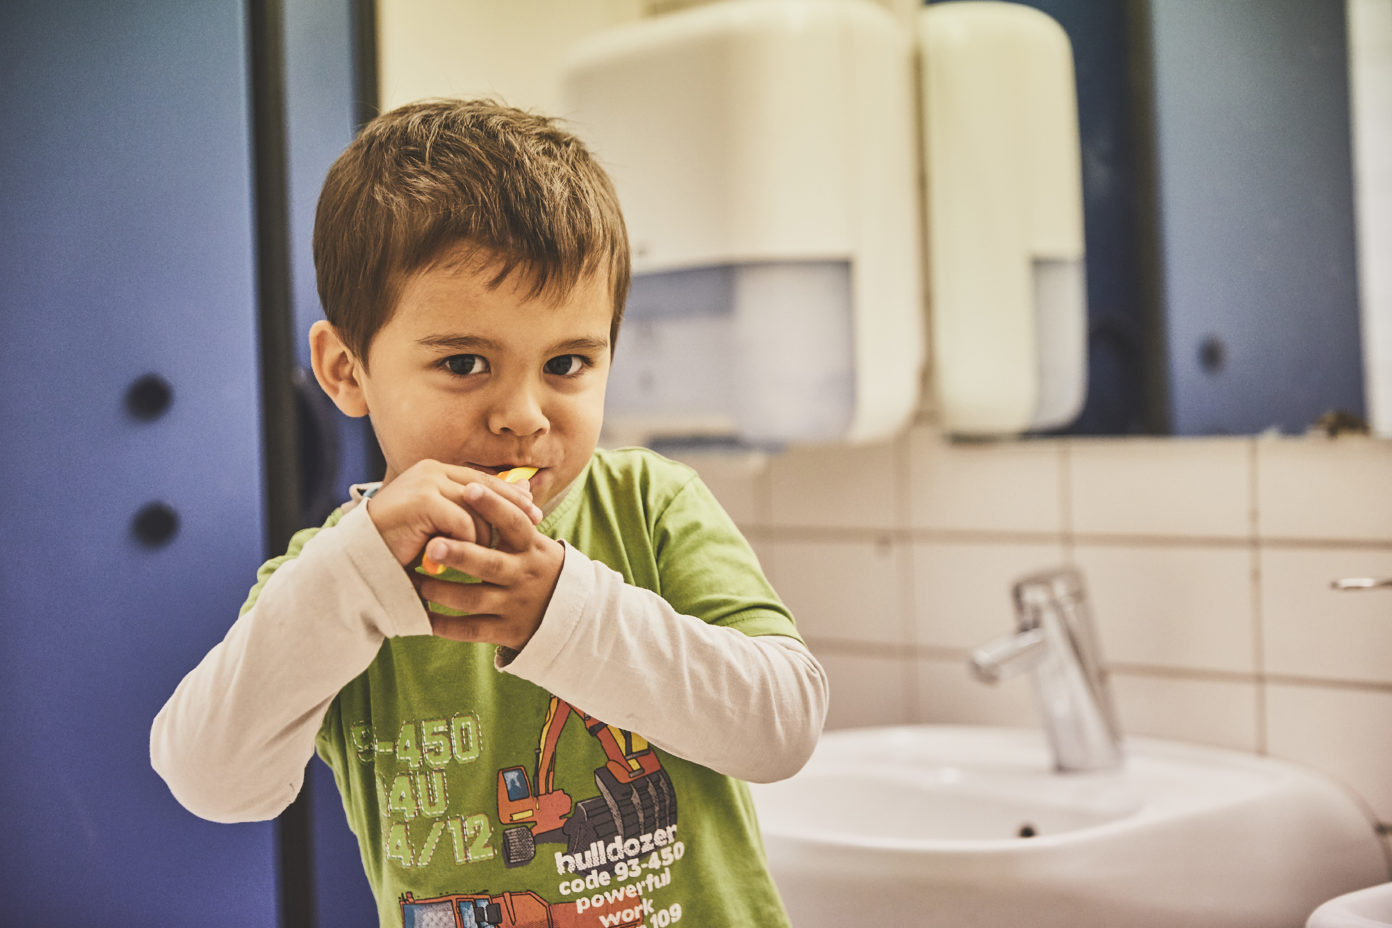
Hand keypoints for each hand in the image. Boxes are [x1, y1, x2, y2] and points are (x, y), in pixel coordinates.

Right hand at [365, 460, 542, 566]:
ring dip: (480, 538)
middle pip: (486, 491)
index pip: (484, 480)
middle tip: (527, 532)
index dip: (511, 496)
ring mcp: (426, 482)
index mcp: (436, 471)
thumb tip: (518, 497)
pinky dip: (465, 544)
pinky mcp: (423, 500)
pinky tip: (454, 558)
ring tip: (471, 557)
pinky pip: (464, 524)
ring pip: (478, 511)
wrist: (362, 557)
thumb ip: (469, 509)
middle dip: (509, 513)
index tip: (534, 514)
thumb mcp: (440, 522)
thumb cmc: (402, 543)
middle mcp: (432, 470)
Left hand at [414, 482, 564, 649]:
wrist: (571, 615)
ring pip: (474, 599)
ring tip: (418, 580)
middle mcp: (523, 575)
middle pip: (490, 564)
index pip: (514, 523)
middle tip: (432, 544)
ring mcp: (514, 605)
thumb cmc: (538, 567)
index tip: (468, 488)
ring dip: (443, 591)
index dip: (493, 506)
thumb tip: (516, 480)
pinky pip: (471, 630)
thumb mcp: (536, 542)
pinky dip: (445, 626)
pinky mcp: (506, 631)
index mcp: (531, 548)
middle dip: (461, 554)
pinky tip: (424, 616)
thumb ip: (519, 516)